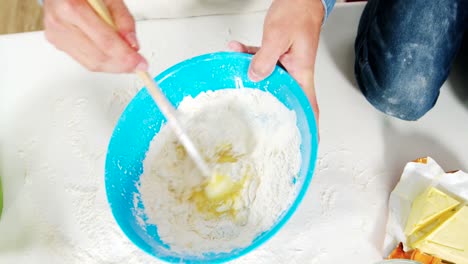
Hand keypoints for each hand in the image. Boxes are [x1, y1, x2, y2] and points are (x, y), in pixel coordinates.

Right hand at [43, 0, 147, 72]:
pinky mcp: (57, 43)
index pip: (105, 42)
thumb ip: (123, 19)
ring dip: (114, 66)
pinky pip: (85, 61)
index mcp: (71, 7)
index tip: (140, 63)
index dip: (125, 56)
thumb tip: (132, 44)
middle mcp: (60, 23)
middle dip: (122, 65)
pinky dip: (103, 62)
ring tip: (128, 61)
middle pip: (97, 57)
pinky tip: (113, 57)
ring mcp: (56, 35)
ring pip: (91, 64)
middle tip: (138, 65)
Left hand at [229, 0, 323, 124]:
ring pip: (267, 78)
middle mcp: (295, 71)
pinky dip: (248, 56)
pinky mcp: (277, 54)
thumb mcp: (278, 37)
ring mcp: (286, 64)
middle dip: (270, 108)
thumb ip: (265, 59)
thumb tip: (256, 77)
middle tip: (256, 121)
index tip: (308, 143)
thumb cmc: (298, 12)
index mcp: (302, 72)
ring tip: (235, 65)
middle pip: (284, 96)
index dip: (311, 127)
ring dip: (250, 73)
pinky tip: (236, 49)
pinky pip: (261, 61)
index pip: (310, 106)